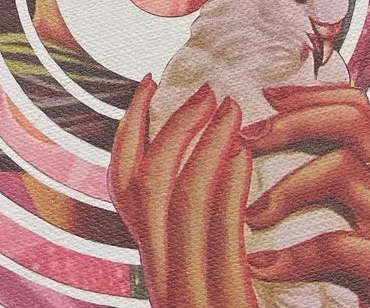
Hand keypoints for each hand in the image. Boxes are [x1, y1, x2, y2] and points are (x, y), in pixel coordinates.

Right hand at [110, 76, 258, 307]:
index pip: (124, 187)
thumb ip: (202, 237)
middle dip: (172, 126)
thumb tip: (214, 169)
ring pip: (180, 202)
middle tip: (207, 89)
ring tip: (232, 109)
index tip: (149, 82)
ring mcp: (188, 298)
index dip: (129, 129)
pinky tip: (244, 155)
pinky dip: (227, 188)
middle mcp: (162, 283)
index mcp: (158, 268)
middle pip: (145, 185)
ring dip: (206, 143)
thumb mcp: (210, 279)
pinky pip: (221, 239)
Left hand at [241, 84, 369, 307]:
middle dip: (295, 120)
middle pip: (353, 118)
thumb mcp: (328, 214)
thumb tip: (244, 139)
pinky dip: (293, 255)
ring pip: (345, 169)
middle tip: (247, 139)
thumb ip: (304, 177)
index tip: (265, 96)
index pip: (354, 103)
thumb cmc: (344, 273)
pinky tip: (262, 265)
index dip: (310, 92)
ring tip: (250, 215)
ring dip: (288, 186)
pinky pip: (339, 245)